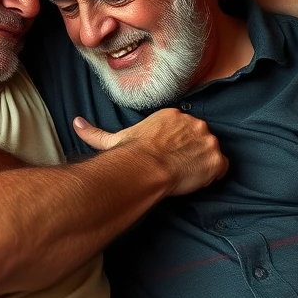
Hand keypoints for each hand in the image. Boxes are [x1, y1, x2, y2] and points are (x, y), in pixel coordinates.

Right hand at [73, 109, 228, 195]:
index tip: (168, 156)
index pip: (184, 129)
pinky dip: (213, 175)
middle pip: (200, 139)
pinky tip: (198, 181)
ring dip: (202, 164)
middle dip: (192, 153)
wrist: (148, 168)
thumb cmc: (132, 154)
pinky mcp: (216, 160)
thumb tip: (75, 123)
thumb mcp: (113, 140)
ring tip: (185, 175)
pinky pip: (222, 168)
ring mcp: (208, 141)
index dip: (177, 145)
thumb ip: (96, 132)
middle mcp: (195, 124)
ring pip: (211, 153)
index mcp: (174, 116)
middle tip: (177, 167)